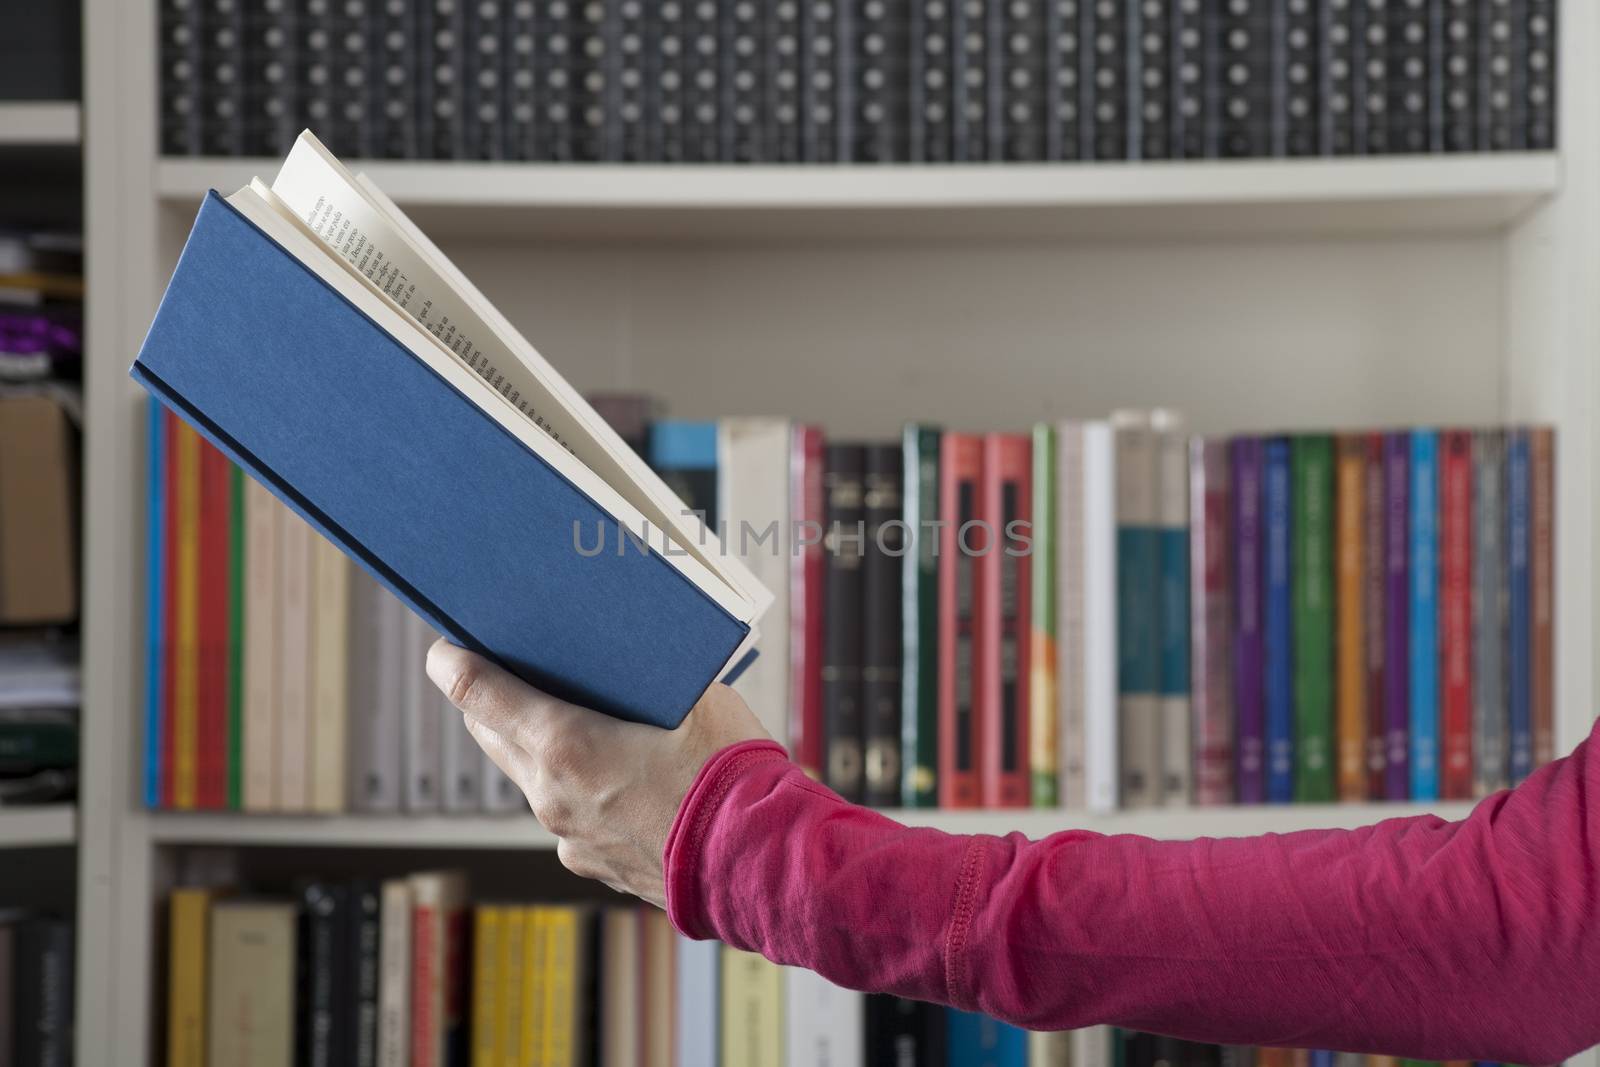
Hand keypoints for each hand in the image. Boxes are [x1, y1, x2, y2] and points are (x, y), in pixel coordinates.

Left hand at [426, 640, 770, 908]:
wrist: (760, 861)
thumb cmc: (729, 771)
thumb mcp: (694, 695)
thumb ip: (643, 677)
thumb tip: (624, 660)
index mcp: (565, 744)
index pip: (477, 693)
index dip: (454, 662)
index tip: (445, 647)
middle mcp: (550, 795)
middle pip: (491, 736)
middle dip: (491, 702)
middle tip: (505, 671)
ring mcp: (568, 837)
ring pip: (530, 779)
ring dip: (538, 747)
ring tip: (571, 720)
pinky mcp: (592, 864)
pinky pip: (567, 815)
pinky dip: (577, 790)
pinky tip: (615, 776)